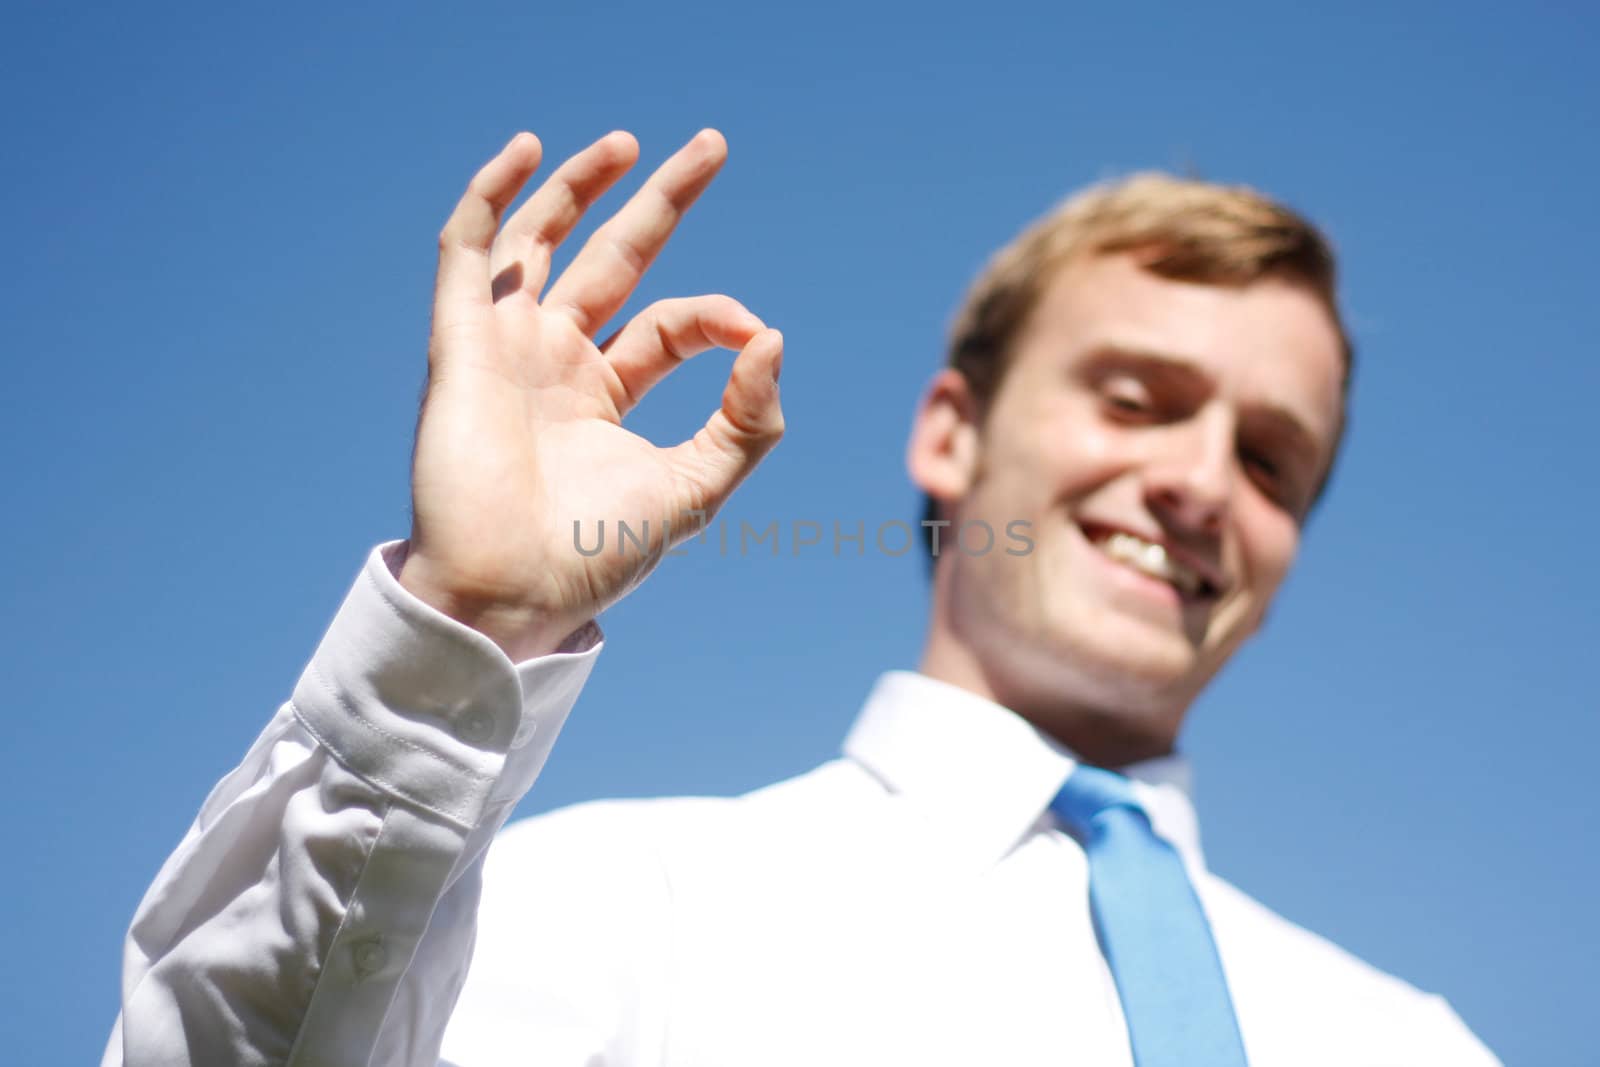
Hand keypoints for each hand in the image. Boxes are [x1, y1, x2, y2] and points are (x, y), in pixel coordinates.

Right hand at [398, 130, 784, 659]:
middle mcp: (555, 360)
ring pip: (540, 240)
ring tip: (629, 143)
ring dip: (578, 186)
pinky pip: (467, 252)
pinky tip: (526, 150)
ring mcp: (505, 347)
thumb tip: (772, 339)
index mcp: (605, 394)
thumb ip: (747, 423)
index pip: (668, 324)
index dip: (715, 316)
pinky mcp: (459, 343)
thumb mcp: (695, 489)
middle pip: (613, 257)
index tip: (752, 331)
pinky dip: (491, 196)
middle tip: (713, 145)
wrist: (510, 592)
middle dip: (660, 201)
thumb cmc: (595, 554)